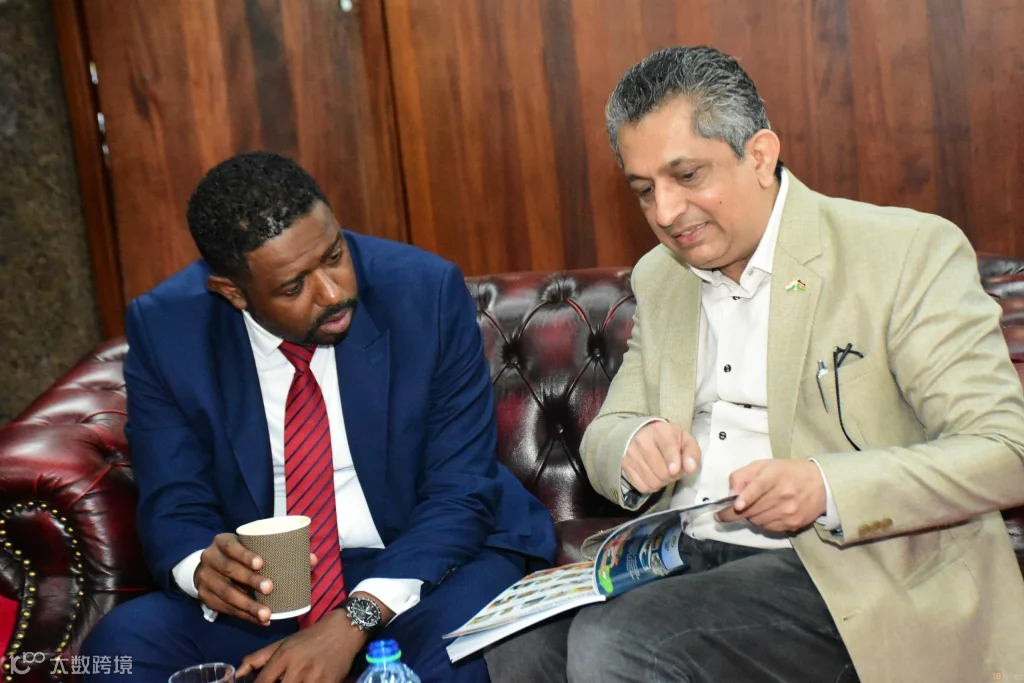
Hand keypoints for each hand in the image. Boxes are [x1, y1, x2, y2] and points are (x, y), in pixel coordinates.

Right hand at [194, 533, 317, 625]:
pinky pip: (225, 609)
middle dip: (250, 581)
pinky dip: (244, 616)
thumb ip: (281, 550)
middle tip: (270, 589)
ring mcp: (205, 580)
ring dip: (247, 605)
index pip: (231, 546)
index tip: (261, 563)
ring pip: (226, 594)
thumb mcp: (253, 546)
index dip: (245, 554)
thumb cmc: (241, 554)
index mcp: (222, 542)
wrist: (210, 567)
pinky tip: (259, 621)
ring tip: (266, 614)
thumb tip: (312, 559)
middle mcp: (210, 559)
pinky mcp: (206, 598)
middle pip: (229, 570)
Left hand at [236, 610, 364, 682]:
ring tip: (292, 681)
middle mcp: (298, 669)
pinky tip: (306, 682)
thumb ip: (258, 658)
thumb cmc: (310, 638)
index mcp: (284, 657)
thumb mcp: (283, 643)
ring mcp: (314, 679)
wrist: (344, 630)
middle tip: (279, 682)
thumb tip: (237, 672)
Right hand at [622, 421, 700, 493]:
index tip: (674, 470)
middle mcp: (642, 441)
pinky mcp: (625, 466)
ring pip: (652, 481)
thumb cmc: (667, 439)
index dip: (672, 460)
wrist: (640, 434)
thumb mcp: (684, 440)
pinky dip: (651, 485)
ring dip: (662, 482)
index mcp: (661, 431)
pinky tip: (653, 475)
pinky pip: (642, 486)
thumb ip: (692, 453)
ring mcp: (631, 454)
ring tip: (663, 471)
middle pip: (662, 471)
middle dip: (672, 475)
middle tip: (673, 469)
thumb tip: (691, 468)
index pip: (667, 446)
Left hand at [717, 459, 825, 531]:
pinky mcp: (793, 524)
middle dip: (735, 512)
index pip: (760, 486)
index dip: (747, 497)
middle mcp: (784, 494)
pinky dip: (762, 522)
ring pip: (757, 521)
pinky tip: (766, 513)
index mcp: (774, 475)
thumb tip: (730, 494)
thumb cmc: (786, 472)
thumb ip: (742, 476)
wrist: (820, 484)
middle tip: (724, 513)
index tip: (737, 506)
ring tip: (753, 507)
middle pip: (753, 509)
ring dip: (750, 516)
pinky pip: (768, 528)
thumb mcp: (763, 466)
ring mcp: (789, 511)